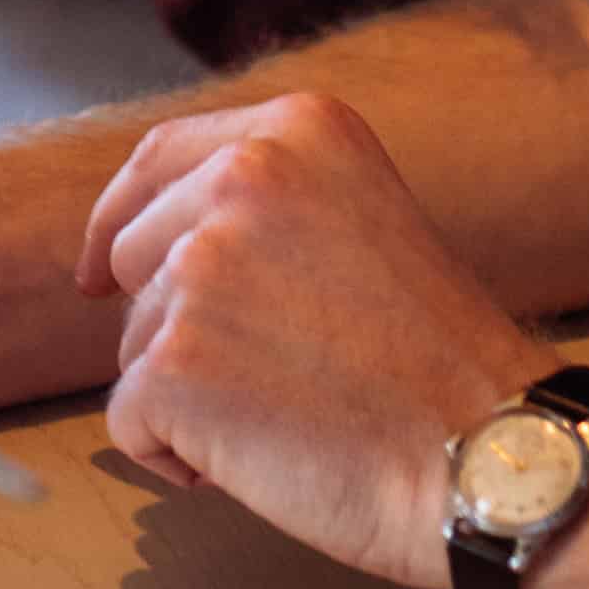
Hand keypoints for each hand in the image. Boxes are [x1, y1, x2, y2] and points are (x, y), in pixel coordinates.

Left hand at [80, 94, 551, 587]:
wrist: (487, 454)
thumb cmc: (436, 362)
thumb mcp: (361, 216)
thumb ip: (269, 201)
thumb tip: (150, 240)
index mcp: (297, 130)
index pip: (158, 158)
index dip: (121, 218)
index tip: (101, 270)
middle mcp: (242, 178)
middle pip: (133, 255)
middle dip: (176, 323)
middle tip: (276, 370)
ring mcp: (202, 268)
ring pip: (133, 345)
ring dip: (188, 396)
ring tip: (291, 413)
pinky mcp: (173, 364)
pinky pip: (130, 422)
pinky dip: (179, 457)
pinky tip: (267, 458)